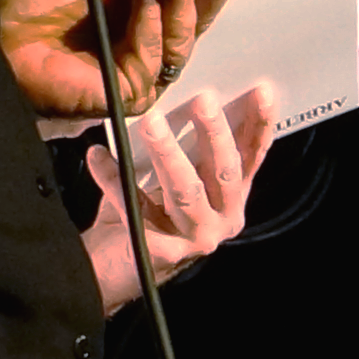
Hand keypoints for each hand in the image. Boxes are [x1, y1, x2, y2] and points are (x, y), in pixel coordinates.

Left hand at [0, 0, 265, 119]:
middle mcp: (147, 40)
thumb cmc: (34, 4)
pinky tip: (146, 2)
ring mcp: (143, 70)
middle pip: (197, 16)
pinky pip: (155, 58)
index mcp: (139, 9)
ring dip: (183, 4)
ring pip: (183, 37)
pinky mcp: (132, 93)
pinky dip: (151, 28)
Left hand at [80, 81, 281, 313]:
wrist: (116, 266)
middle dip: (215, 134)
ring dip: (169, 154)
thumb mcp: (175, 177)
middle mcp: (224, 218)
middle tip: (203, 100)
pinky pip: (136, 206)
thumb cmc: (148, 213)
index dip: (259, 125)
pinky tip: (97, 156)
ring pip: (186, 191)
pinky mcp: (165, 251)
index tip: (261, 91)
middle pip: (224, 172)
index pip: (252, 156)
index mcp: (231, 197)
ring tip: (151, 122)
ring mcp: (198, 237)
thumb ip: (186, 149)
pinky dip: (114, 179)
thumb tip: (177, 96)